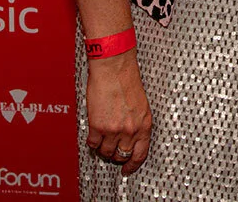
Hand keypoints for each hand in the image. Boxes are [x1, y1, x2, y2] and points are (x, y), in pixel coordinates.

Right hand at [86, 51, 152, 175]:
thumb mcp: (141, 105)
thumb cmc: (126, 80)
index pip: (140, 154)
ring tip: (101, 140)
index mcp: (144, 124)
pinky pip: (93, 143)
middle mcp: (130, 129)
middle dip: (116, 155)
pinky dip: (92, 142)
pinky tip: (94, 135)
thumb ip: (137, 123)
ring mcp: (114, 129)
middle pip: (121, 155)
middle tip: (111, 150)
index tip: (127, 170)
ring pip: (106, 152)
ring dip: (103, 148)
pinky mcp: (98, 126)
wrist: (114, 67)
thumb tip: (130, 137)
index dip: (133, 165)